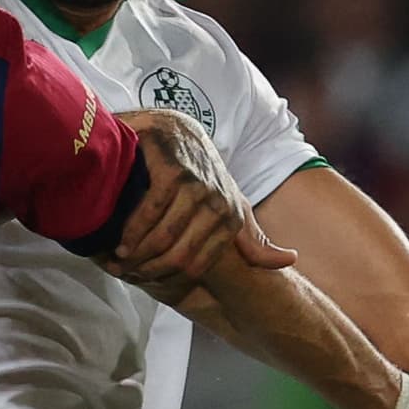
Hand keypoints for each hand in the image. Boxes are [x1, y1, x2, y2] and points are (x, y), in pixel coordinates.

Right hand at [103, 108, 296, 300]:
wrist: (174, 128)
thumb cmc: (198, 172)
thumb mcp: (229, 203)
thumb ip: (252, 238)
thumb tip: (290, 260)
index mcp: (231, 216)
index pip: (196, 265)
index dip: (169, 279)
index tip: (145, 280)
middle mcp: (218, 201)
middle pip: (179, 255)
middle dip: (149, 270)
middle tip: (125, 273)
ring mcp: (196, 185)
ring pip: (163, 236)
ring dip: (137, 253)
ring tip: (117, 261)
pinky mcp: (173, 169)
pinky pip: (150, 211)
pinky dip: (131, 230)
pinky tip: (117, 240)